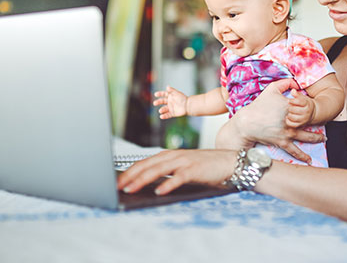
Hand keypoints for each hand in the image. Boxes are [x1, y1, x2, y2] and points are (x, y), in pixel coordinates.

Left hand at [117, 149, 236, 194]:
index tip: (117, 181)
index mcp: (170, 155)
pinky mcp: (195, 169)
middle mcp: (174, 156)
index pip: (144, 162)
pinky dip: (168, 184)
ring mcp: (184, 162)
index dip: (129, 171)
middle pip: (147, 165)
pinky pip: (179, 177)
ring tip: (130, 188)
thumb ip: (168, 173)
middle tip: (117, 186)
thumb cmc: (206, 167)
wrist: (229, 162)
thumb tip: (150, 184)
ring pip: (158, 170)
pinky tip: (159, 191)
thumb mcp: (183, 168)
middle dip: (130, 175)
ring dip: (142, 179)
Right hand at [153, 86, 187, 118]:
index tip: (156, 94)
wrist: (188, 106)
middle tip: (155, 103)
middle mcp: (169, 102)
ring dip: (162, 110)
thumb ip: (172, 90)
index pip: (163, 94)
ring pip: (164, 109)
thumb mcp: (177, 93)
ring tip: (160, 110)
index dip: (160, 94)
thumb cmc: (183, 98)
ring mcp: (170, 108)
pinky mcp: (172, 113)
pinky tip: (161, 116)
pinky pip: (167, 115)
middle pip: (162, 101)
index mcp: (170, 96)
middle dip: (158, 102)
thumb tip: (167, 86)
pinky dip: (164, 116)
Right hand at [225, 79, 325, 163]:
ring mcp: (288, 132)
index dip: (309, 106)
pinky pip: (295, 151)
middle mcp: (292, 120)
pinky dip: (302, 156)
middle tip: (326, 122)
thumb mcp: (271, 89)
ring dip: (317, 138)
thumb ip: (285, 83)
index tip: (313, 106)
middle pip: (310, 121)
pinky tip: (309, 161)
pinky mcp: (283, 142)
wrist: (247, 122)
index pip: (306, 105)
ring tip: (323, 139)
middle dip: (319, 121)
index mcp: (291, 106)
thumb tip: (295, 82)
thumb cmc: (258, 105)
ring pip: (307, 136)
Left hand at [286, 89, 315, 127]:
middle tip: (290, 107)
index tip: (289, 100)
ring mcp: (304, 119)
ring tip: (289, 112)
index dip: (293, 101)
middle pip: (295, 110)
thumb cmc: (305, 104)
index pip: (300, 102)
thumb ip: (297, 94)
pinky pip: (292, 125)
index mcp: (307, 104)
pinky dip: (288, 121)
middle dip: (290, 108)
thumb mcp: (303, 98)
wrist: (313, 113)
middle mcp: (306, 112)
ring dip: (289, 114)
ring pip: (293, 117)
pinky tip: (288, 117)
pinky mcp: (301, 124)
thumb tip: (292, 91)